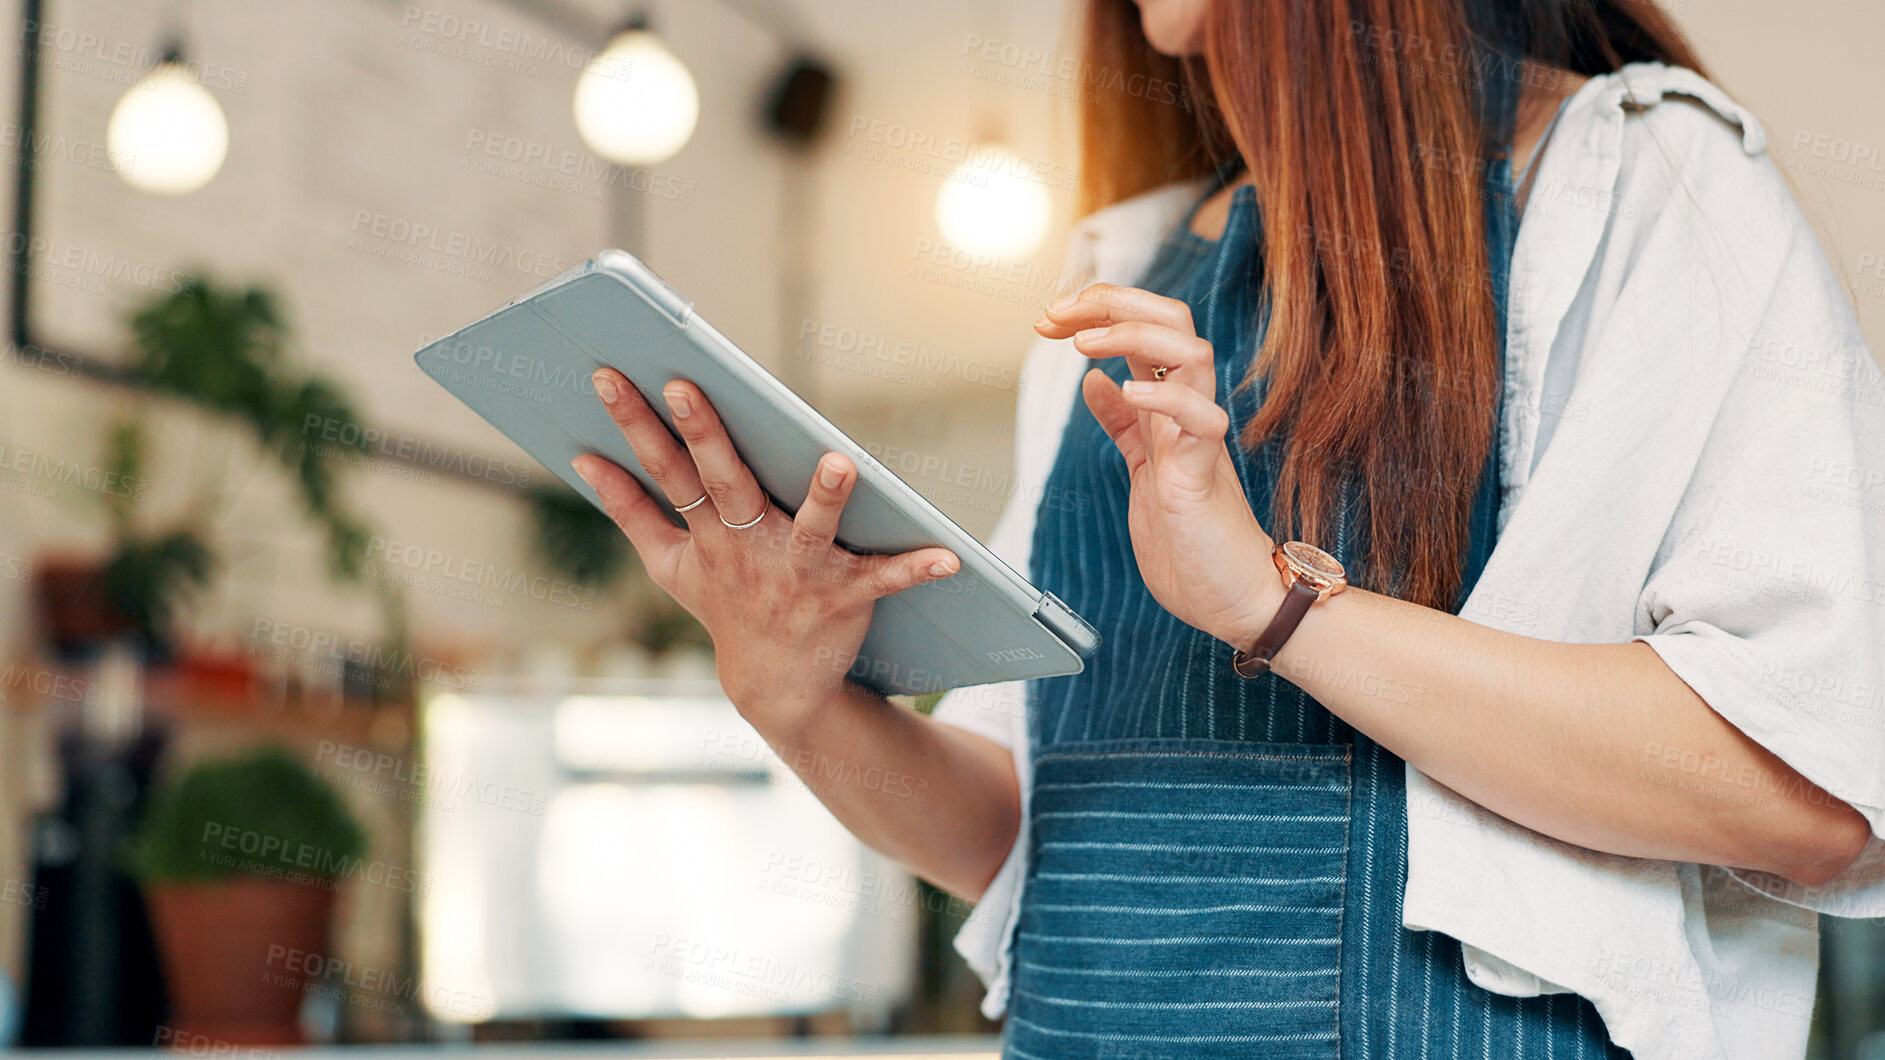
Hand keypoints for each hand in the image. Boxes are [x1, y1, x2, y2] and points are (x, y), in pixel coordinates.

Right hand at [571, 367, 960, 723]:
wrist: (777, 688)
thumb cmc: (726, 607)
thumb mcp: (670, 566)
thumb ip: (630, 511)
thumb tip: (582, 460)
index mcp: (708, 533)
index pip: (664, 469)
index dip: (635, 424)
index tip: (612, 375)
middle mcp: (748, 548)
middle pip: (723, 483)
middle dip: (703, 434)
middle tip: (684, 386)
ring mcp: (798, 574)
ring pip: (811, 530)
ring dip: (826, 497)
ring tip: (838, 461)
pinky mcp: (847, 596)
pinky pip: (886, 577)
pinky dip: (916, 568)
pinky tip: (950, 557)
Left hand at [1036, 283, 1282, 647]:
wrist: (1235, 597)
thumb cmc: (1193, 539)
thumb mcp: (1142, 468)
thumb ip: (1123, 424)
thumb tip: (1094, 383)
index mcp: (1168, 405)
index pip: (1142, 326)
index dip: (1095, 310)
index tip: (1047, 321)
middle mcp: (1187, 409)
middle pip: (1169, 318)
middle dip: (1111, 300)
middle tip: (1055, 313)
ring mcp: (1200, 436)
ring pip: (1192, 351)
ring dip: (1135, 334)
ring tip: (1083, 344)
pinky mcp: (1206, 473)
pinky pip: (1201, 419)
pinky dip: (1164, 397)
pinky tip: (1124, 390)